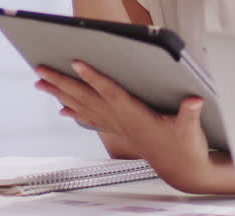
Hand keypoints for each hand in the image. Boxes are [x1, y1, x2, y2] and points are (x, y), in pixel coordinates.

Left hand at [34, 61, 234, 193]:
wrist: (182, 170)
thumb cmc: (185, 148)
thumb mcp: (191, 128)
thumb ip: (191, 112)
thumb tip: (195, 99)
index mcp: (134, 116)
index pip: (110, 92)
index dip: (93, 78)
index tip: (76, 63)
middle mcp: (119, 121)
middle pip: (85, 98)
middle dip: (61, 83)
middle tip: (40, 69)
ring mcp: (116, 126)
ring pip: (82, 107)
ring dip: (60, 94)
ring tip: (41, 82)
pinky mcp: (118, 130)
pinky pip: (90, 118)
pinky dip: (74, 111)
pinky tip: (62, 108)